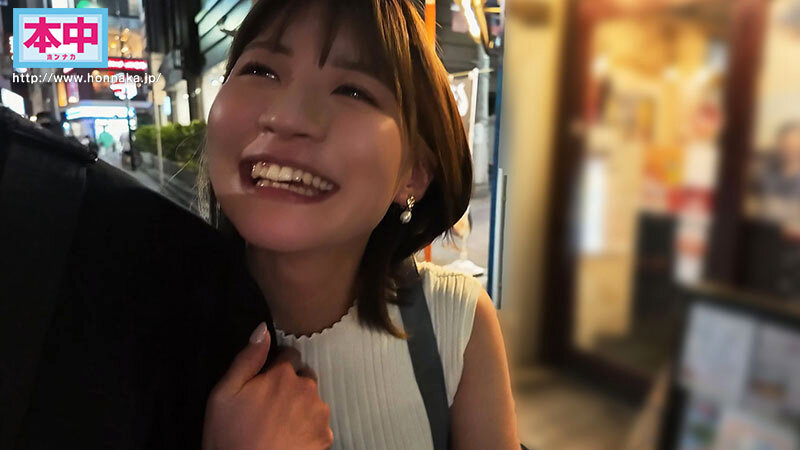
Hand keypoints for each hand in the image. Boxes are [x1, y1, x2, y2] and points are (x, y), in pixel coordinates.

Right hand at [202, 322, 332, 449]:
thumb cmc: (230, 437)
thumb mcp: (224, 394)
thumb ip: (247, 359)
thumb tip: (263, 329)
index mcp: (283, 375)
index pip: (289, 354)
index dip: (275, 366)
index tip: (264, 382)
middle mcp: (307, 389)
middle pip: (304, 376)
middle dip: (291, 384)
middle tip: (270, 406)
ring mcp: (320, 414)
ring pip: (313, 399)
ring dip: (301, 405)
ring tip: (279, 424)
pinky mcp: (326, 436)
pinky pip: (319, 423)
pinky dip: (309, 427)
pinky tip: (290, 438)